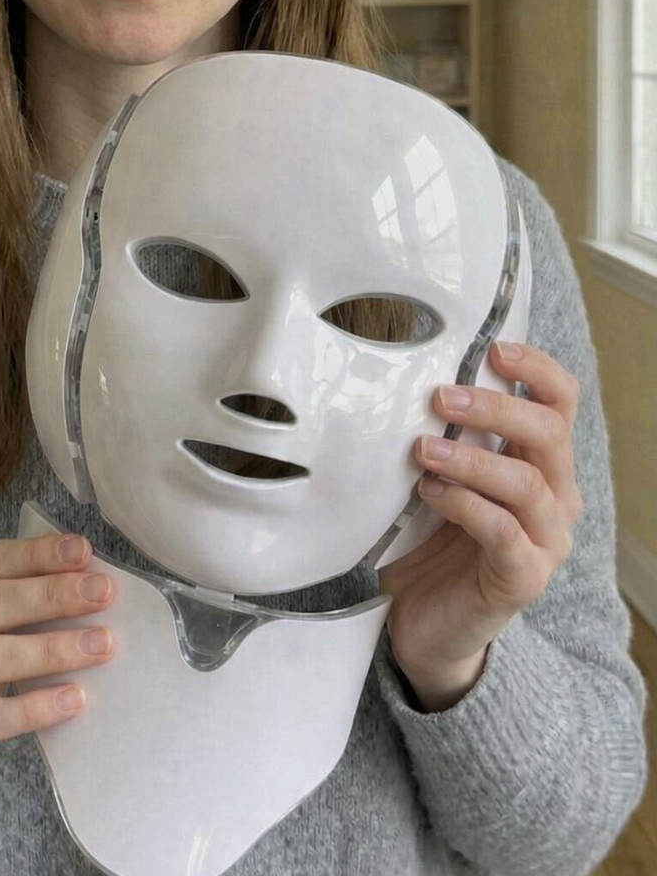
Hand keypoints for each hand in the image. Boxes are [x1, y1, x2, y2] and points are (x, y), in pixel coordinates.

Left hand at [377, 341, 583, 707]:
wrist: (427, 624)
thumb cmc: (433, 540)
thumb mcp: (443, 474)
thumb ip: (446, 432)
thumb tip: (412, 375)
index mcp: (541, 464)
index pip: (560, 404)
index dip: (537, 370)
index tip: (495, 348)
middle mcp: (555, 499)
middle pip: (549, 435)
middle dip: (498, 407)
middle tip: (445, 395)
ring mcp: (545, 542)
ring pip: (527, 483)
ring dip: (473, 457)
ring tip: (424, 448)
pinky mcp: (523, 579)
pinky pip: (503, 532)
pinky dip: (465, 504)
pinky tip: (430, 492)